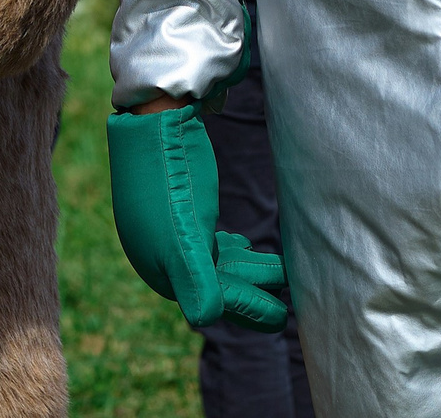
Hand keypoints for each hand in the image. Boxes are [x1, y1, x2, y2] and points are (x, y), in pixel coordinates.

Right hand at [107, 105, 288, 330]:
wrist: (153, 121)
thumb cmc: (172, 179)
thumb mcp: (184, 233)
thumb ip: (196, 279)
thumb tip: (205, 320)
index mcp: (163, 267)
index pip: (213, 298)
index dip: (248, 309)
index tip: (282, 318)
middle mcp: (164, 255)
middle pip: (216, 283)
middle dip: (252, 292)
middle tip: (286, 304)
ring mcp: (171, 232)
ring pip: (215, 261)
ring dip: (246, 269)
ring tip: (278, 270)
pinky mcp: (180, 210)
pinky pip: (207, 242)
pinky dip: (229, 250)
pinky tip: (241, 246)